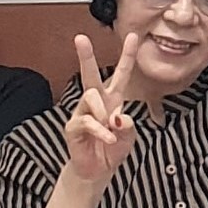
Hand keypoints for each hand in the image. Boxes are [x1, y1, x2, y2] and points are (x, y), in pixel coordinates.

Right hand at [64, 34, 142, 186]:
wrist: (97, 171)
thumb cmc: (113, 150)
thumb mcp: (128, 137)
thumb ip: (128, 125)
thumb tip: (117, 117)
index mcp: (113, 100)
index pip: (122, 74)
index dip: (128, 56)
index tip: (134, 36)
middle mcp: (96, 102)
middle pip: (90, 75)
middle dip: (86, 56)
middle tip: (80, 38)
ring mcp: (82, 112)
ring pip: (91, 97)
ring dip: (103, 112)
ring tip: (110, 130)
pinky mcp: (73, 126)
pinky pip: (86, 120)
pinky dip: (100, 130)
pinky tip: (108, 139)